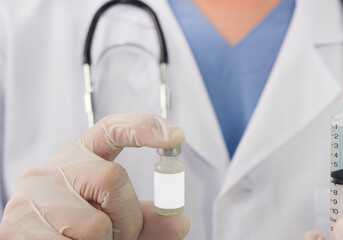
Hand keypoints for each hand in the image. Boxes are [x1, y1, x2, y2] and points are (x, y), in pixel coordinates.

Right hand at [0, 113, 189, 239]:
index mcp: (82, 161)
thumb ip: (150, 221)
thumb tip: (180, 220)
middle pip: (112, 177)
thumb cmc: (82, 234)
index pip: (111, 130)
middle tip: (115, 234)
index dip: (144, 126)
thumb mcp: (121, 224)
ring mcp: (33, 194)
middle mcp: (55, 169)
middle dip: (127, 217)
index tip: (176, 136)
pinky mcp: (17, 225)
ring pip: (95, 223)